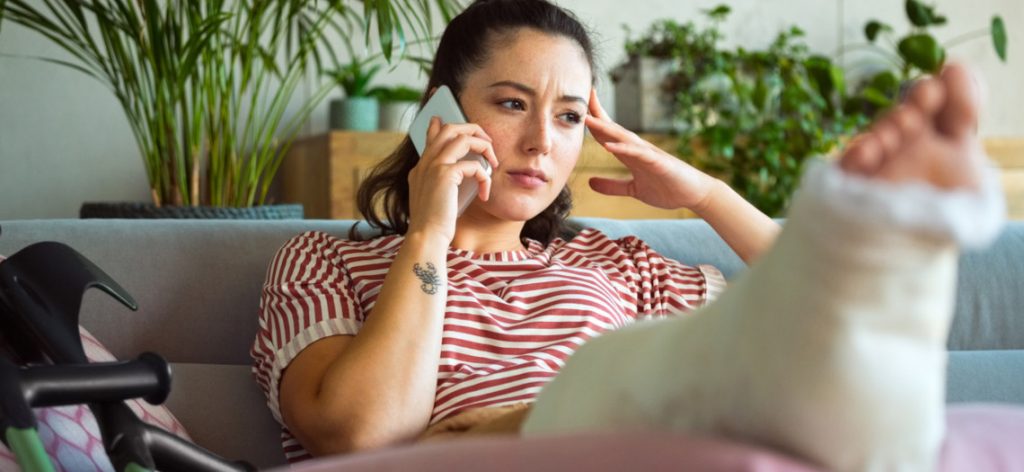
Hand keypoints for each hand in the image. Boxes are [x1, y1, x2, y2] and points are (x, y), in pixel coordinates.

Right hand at [407, 117, 499, 241]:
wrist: (426, 237)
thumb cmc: (434, 225)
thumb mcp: (435, 199)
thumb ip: (443, 183)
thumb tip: (459, 174)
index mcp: (421, 168)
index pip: (431, 137)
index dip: (438, 125)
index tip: (441, 119)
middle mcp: (425, 163)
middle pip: (450, 129)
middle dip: (473, 129)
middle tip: (487, 142)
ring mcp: (433, 166)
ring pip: (462, 137)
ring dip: (483, 146)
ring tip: (493, 162)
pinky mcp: (445, 174)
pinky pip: (474, 165)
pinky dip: (484, 177)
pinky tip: (485, 192)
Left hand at [585, 89, 717, 210]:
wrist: (694, 194)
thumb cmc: (667, 188)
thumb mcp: (633, 189)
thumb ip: (612, 186)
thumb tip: (590, 182)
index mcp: (630, 154)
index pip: (607, 133)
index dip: (593, 120)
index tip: (577, 107)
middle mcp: (638, 149)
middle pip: (613, 128)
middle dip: (596, 113)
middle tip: (580, 96)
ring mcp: (648, 154)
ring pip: (623, 137)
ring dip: (605, 127)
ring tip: (587, 119)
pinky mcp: (658, 163)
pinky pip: (639, 154)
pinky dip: (624, 149)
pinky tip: (609, 146)